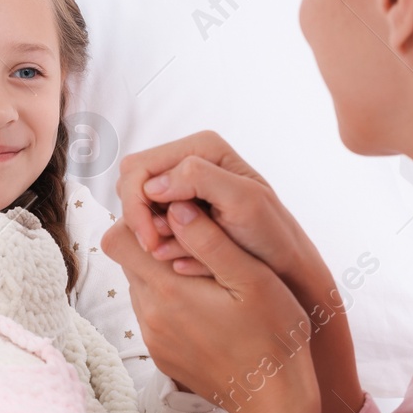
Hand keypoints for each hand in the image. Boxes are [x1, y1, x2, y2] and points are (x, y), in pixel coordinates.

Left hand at [104, 210, 325, 412]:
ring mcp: (152, 338)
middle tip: (195, 240)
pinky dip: (170, 300)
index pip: (119, 239)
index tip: (175, 218)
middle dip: (153, 243)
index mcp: (168, 292)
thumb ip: (211, 241)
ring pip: (139, 286)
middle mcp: (149, 316)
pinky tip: (206, 304)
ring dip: (162, 272)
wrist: (272, 401)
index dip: (141, 219)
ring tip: (205, 273)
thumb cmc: (273, 336)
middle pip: (127, 261)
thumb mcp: (253, 280)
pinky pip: (151, 313)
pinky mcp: (160, 354)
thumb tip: (175, 207)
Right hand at [116, 131, 322, 294]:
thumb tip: (152, 184)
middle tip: (157, 249)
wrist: (282, 265)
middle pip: (130, 183)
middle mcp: (188, 159)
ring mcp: (181, 184)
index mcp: (201, 147)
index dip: (136, 205)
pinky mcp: (178, 208)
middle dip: (139, 218)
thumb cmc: (270, 235)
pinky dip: (159, 242)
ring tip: (175, 255)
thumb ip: (199, 180)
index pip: (138, 168)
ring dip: (149, 233)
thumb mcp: (243, 202)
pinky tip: (180, 257)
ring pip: (136, 205)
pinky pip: (149, 222)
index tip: (150, 242)